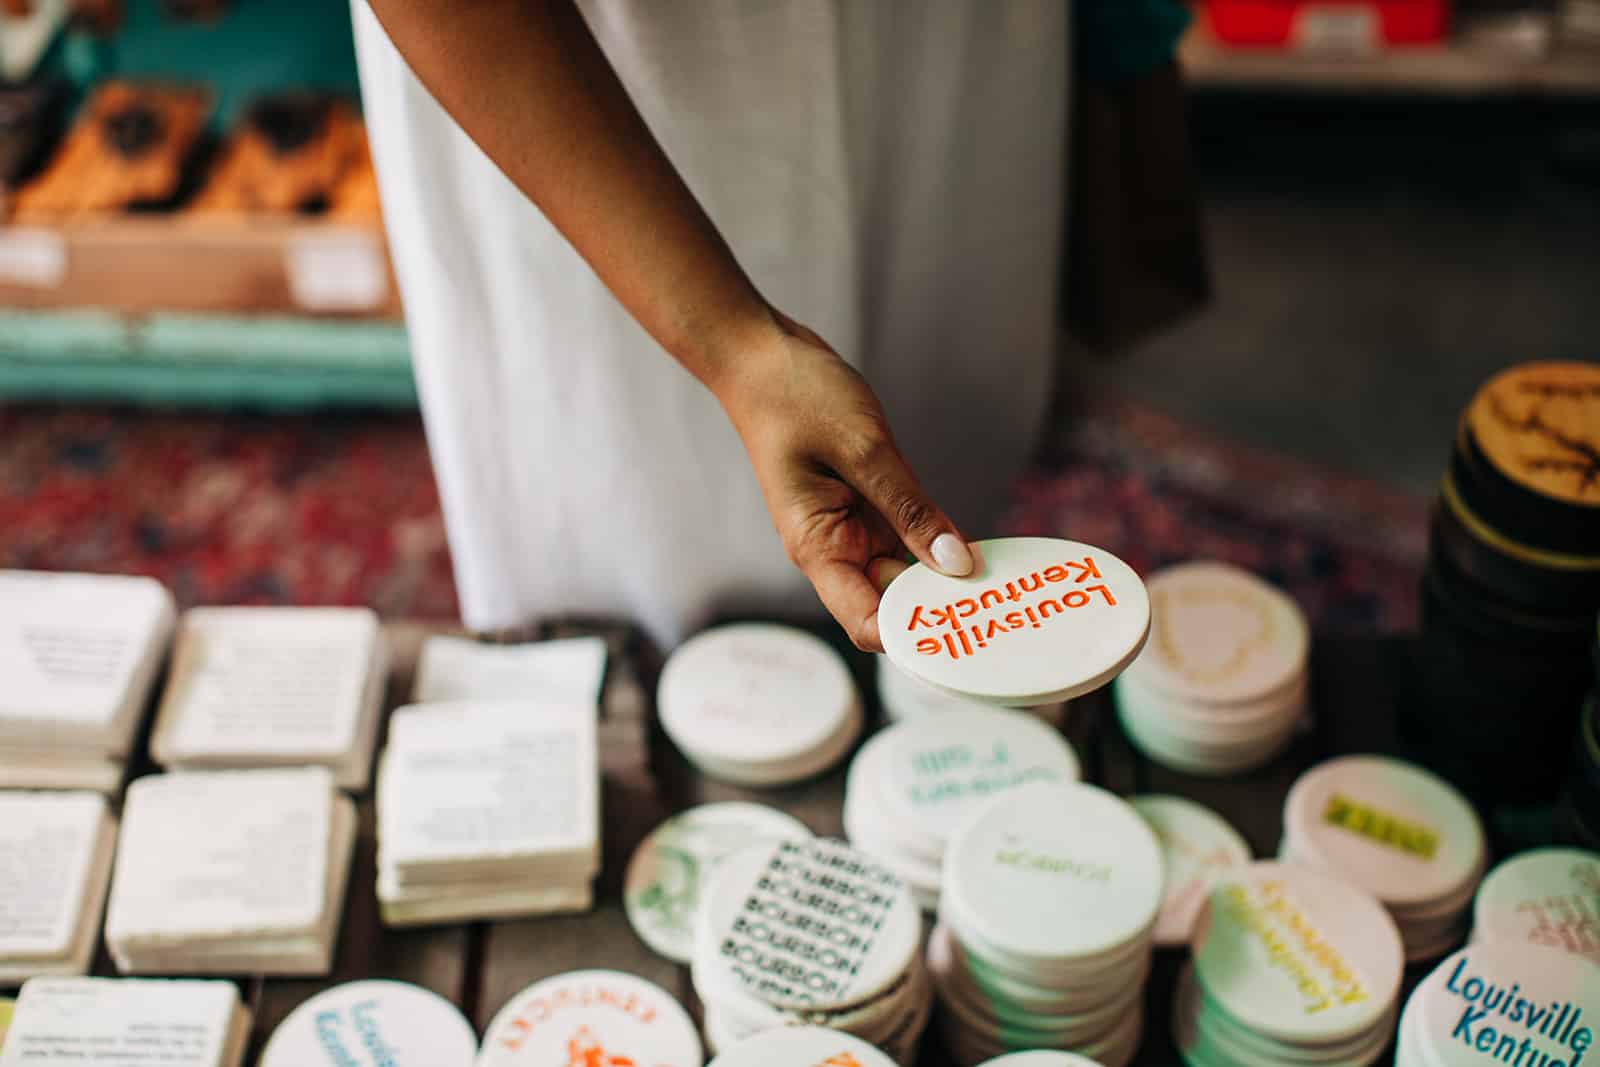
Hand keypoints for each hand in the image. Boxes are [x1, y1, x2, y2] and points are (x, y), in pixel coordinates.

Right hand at [715, 310, 973, 651]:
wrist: (763, 357)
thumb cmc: (796, 397)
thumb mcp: (864, 449)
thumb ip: (911, 509)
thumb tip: (957, 563)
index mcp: (817, 546)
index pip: (867, 621)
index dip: (915, 635)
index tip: (967, 633)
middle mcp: (833, 548)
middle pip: (894, 603)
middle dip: (942, 608)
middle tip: (1004, 609)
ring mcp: (850, 529)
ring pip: (905, 573)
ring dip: (945, 578)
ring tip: (1001, 586)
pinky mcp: (865, 507)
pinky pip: (907, 539)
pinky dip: (936, 544)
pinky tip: (976, 549)